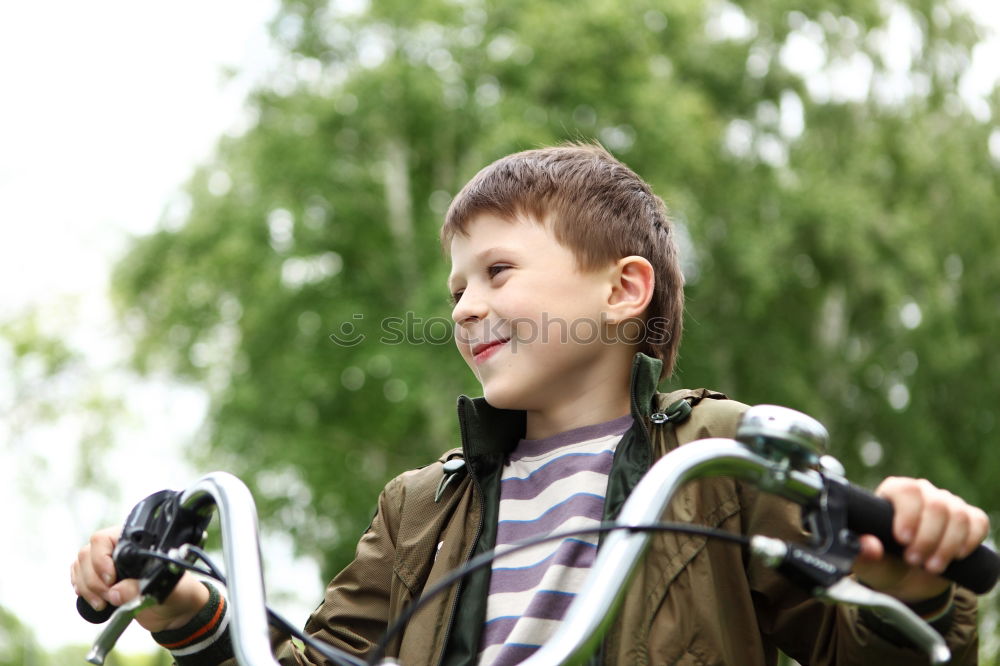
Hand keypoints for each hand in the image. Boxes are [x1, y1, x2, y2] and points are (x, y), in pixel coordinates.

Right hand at [71, 526, 209, 632]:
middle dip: (94, 579)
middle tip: (110, 597)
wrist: (174, 611)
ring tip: (104, 603)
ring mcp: (107, 562)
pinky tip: (94, 600)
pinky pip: (78, 577)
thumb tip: (115, 593)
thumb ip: (141, 589)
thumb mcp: (164, 590)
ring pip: (80, 566)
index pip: (103, 539)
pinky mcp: (100, 578)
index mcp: (136, 542)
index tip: (111, 580)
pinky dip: (82, 589)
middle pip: (87, 554)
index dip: (101, 560)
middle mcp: (119, 548)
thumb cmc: (176, 593)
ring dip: (87, 587)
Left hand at [853, 477, 989, 601]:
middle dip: (928, 539)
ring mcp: (947, 504)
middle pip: (936, 505)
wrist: (908, 580)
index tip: (902, 540)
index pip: (907, 490)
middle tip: (914, 561)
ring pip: (958, 516)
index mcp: (893, 492)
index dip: (908, 515)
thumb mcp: (869, 564)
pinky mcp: (968, 519)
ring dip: (947, 546)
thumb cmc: (884, 565)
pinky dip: (969, 542)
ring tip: (931, 567)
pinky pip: (978, 522)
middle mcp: (922, 492)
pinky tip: (956, 557)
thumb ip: (862, 555)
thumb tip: (869, 546)